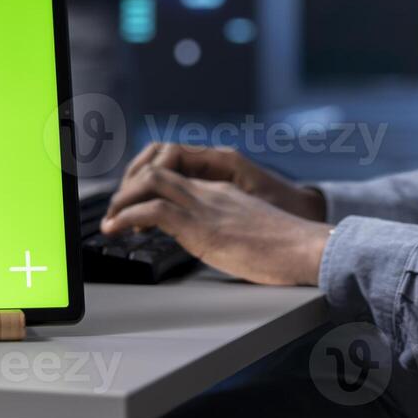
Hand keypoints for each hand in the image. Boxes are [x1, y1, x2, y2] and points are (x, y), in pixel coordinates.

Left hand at [100, 166, 331, 285]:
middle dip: (127, 188)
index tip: (133, 208)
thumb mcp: (250, 231)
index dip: (146, 187)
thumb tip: (216, 243)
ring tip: (110, 221)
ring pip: (149, 182)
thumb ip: (229, 228)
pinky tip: (115, 230)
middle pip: (156, 169)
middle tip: (115, 212)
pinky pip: (153, 210)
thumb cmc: (287, 248)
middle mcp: (209, 192)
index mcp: (220, 191)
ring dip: (122, 199)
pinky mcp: (201, 226)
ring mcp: (204, 206)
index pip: (173, 174)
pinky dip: (126, 217)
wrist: (307, 248)